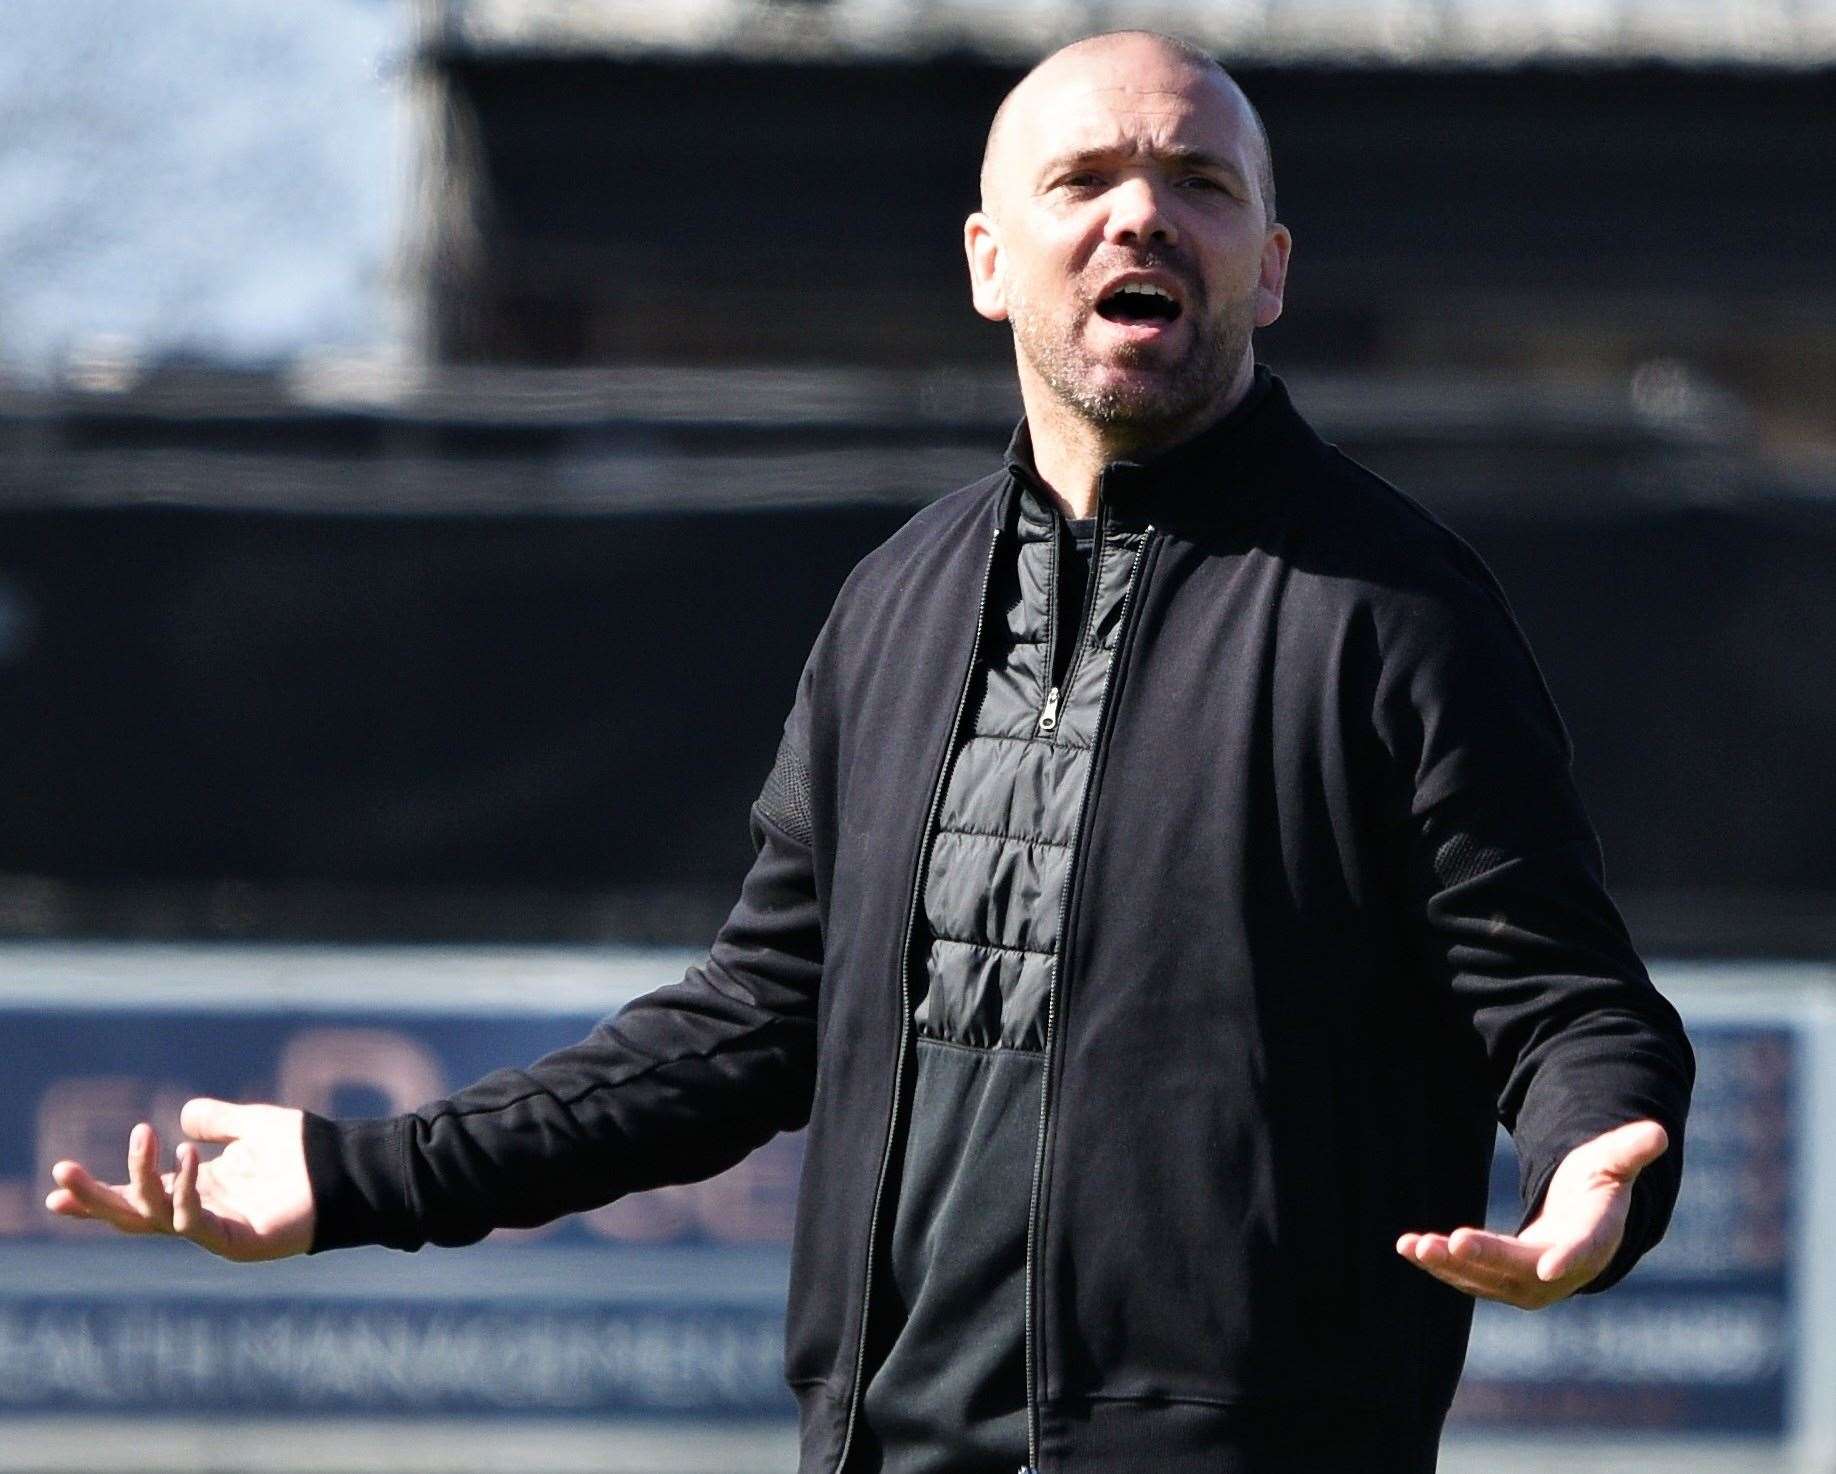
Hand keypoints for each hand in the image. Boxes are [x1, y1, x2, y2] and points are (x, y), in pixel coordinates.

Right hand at [44, 1098, 314, 1261]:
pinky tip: (187, 1155)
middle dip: (93, 1198)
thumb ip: (219, 1121)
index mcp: (198, 1189)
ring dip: (141, 1178)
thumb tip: (183, 1117)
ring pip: (156, 1215)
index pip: (136, 1195)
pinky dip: (184, 1189)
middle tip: (60, 1175)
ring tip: (143, 1135)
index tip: (56, 1183)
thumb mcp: (255, 1127)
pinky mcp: (236, 1240)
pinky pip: (195, 1219)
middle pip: (132, 1213)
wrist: (350, 1171)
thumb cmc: (309, 1153)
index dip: (97, 1192)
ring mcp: (216, 1229)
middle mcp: (200, 1212)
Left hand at [1394, 1118, 1668, 1308]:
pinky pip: (1467, 1277)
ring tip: (1414, 1246)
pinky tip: (1407, 1247)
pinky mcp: (1498, 1282)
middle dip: (1487, 1258)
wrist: (1580, 1227)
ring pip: (1486, 1280)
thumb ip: (1629, 1150)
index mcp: (1593, 1239)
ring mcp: (1528, 1283)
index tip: (1549, 1267)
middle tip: (1451, 1241)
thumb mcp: (1613, 1162)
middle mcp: (1560, 1272)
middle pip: (1522, 1270)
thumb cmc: (1597, 1187)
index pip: (1581, 1251)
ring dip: (1450, 1266)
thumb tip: (1659, 1131)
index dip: (1568, 1258)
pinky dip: (1439, 1265)